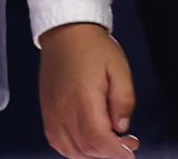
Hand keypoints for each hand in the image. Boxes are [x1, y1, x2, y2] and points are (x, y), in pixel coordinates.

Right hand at [39, 21, 137, 158]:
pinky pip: (55, 140)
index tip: (132, 150)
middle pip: (86, 148)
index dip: (118, 152)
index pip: (99, 140)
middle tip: (128, 144)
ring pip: (70, 149)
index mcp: (82, 99)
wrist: (64, 31)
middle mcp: (62, 109)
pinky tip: (86, 144)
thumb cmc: (94, 48)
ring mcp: (51, 110)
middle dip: (110, 154)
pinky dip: (72, 150)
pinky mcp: (46, 109)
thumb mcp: (119, 70)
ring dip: (92, 154)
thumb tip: (121, 126)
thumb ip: (124, 101)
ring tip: (108, 144)